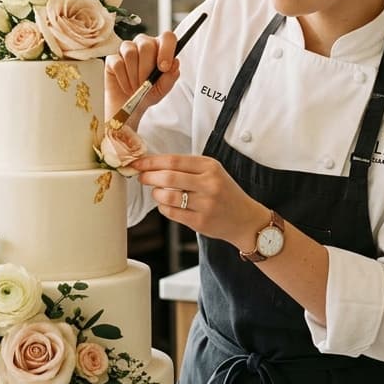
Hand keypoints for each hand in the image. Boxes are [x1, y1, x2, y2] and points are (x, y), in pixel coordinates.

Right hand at [104, 31, 179, 123]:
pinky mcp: (113, 58)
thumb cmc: (149, 92)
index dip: (167, 50)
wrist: (130, 104)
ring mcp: (127, 49)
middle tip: (146, 83)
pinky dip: (124, 79)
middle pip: (146, 45)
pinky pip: (118, 63)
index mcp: (160, 48)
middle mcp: (144, 44)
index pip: (167, 37)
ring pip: (130, 53)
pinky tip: (127, 86)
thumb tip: (174, 63)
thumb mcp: (163, 88)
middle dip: (146, 68)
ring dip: (134, 75)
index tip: (164, 67)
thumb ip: (170, 76)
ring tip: (136, 87)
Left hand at [133, 153, 267, 250]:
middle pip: (169, 177)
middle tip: (141, 177)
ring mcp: (206, 204)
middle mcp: (209, 184)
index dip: (152, 162)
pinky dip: (163, 207)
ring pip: (168, 196)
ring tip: (156, 192)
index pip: (174, 161)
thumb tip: (153, 165)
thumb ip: (187, 168)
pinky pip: (172, 213)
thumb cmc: (224, 193)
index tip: (138, 163)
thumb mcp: (213, 172)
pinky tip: (166, 204)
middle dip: (149, 176)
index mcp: (211, 167)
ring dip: (156, 194)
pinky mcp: (201, 222)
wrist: (245, 219)